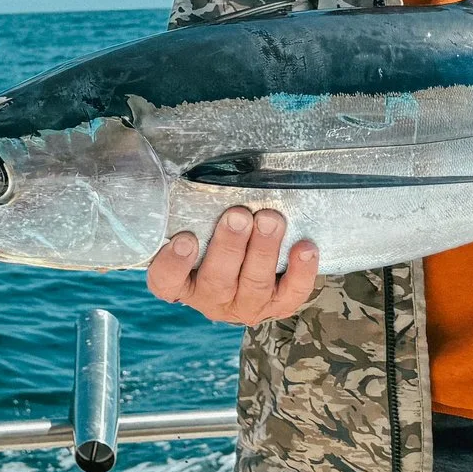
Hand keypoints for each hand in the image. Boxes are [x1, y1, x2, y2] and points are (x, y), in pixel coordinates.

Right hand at [145, 206, 319, 326]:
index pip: (166, 280)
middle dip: (229, 246)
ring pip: (254, 284)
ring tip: (271, 220)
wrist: (249, 270)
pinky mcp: (278, 305)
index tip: (185, 238)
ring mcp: (246, 304)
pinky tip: (305, 247)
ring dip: (264, 250)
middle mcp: (212, 298)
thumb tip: (180, 166)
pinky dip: (301, 271)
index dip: (173, 263)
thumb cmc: (212, 238)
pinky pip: (292, 293)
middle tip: (238, 216)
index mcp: (182, 282)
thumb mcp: (195, 226)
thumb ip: (189, 209)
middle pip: (217, 279)